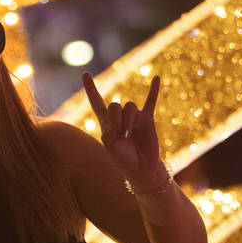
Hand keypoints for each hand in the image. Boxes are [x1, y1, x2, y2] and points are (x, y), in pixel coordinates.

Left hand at [82, 73, 165, 189]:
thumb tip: (119, 121)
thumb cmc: (125, 161)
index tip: (85, 74)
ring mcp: (134, 118)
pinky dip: (153, 90)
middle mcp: (120, 118)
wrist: (142, 168)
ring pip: (130, 107)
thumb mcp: (113, 150)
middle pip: (116, 105)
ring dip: (129, 120)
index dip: (91, 89)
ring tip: (128, 135)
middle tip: (121, 134)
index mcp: (107, 124)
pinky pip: (150, 101)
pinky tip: (156, 78)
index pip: (97, 103)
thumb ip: (112, 134)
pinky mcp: (147, 119)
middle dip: (117, 118)